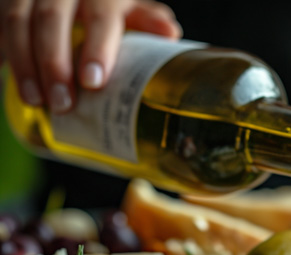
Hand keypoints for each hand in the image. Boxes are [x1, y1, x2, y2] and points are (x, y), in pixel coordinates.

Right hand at [0, 0, 181, 112]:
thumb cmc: (105, 4)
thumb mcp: (128, 7)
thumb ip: (146, 19)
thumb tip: (170, 33)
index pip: (101, 15)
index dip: (97, 48)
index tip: (93, 82)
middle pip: (52, 19)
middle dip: (54, 64)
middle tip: (63, 104)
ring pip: (17, 20)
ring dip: (24, 64)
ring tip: (35, 101)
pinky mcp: (7, 0)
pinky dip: (3, 51)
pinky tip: (7, 77)